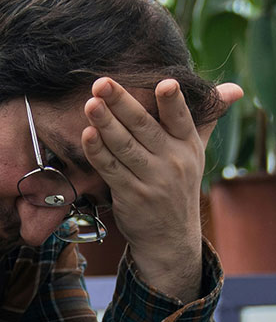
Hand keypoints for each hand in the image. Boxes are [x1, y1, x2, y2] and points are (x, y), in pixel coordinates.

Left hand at [80, 78, 241, 301]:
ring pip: (124, 146)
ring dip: (105, 123)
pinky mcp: (130, 194)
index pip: (181, 119)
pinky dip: (97, 151)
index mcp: (188, 145)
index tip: (164, 83)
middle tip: (101, 83)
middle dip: (121, 102)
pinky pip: (110, 169)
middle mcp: (173, 161)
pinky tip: (87, 135)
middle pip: (143, 127)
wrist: (170, 237)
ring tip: (91, 105)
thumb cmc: (177, 184)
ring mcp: (151, 180)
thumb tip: (234, 89)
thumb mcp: (195, 151)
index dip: (173, 102)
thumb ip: (206, 118)